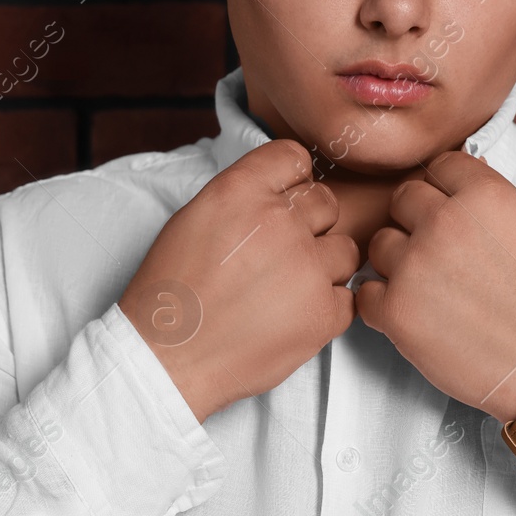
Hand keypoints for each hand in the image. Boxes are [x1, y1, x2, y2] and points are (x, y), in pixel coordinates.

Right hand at [119, 140, 359, 422]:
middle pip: (326, 204)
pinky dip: (326, 307)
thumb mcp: (195, 218)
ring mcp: (308, 268)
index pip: (295, 157)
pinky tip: (292, 317)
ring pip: (345, 250)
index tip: (282, 203)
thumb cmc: (174, 292)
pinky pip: (347, 297)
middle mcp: (280, 222)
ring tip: (286, 291)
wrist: (168, 357)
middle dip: (309, 226)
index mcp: (242, 191)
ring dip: (323, 267)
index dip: (292, 182)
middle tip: (278, 257)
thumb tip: (283, 191)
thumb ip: (244, 196)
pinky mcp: (325, 313)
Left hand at [354, 150, 515, 422]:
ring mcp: (415, 266)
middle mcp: (446, 222)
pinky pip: (366, 293)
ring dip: (397, 264)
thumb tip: (455, 186)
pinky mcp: (396, 311)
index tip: (450, 213)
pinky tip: (416, 317)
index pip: (438, 166)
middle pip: (402, 199)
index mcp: (485, 196)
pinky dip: (383, 306)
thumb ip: (488, 203)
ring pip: (380, 245)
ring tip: (431, 291)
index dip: (442, 190)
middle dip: (416, 222)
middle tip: (439, 256)